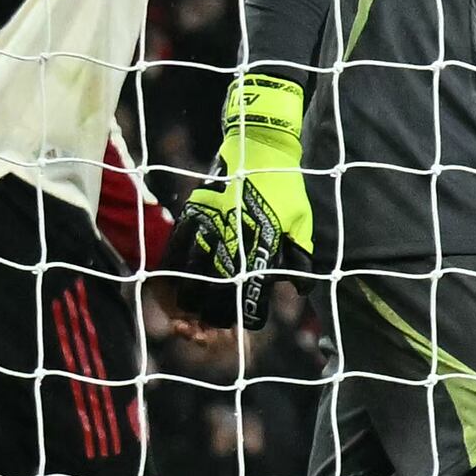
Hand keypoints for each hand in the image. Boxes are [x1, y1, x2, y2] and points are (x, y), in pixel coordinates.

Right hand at [178, 70, 316, 321]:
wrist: (259, 148)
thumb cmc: (285, 187)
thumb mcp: (301, 221)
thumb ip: (299, 256)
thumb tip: (299, 288)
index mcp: (264, 242)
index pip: (254, 288)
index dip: (249, 311)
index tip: (247, 323)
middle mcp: (235, 238)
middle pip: (219, 289)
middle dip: (216, 313)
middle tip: (214, 328)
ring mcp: (210, 226)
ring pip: (193, 274)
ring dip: (191, 299)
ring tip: (190, 317)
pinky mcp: (193, 214)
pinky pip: (177, 249)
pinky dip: (174, 272)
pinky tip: (173, 287)